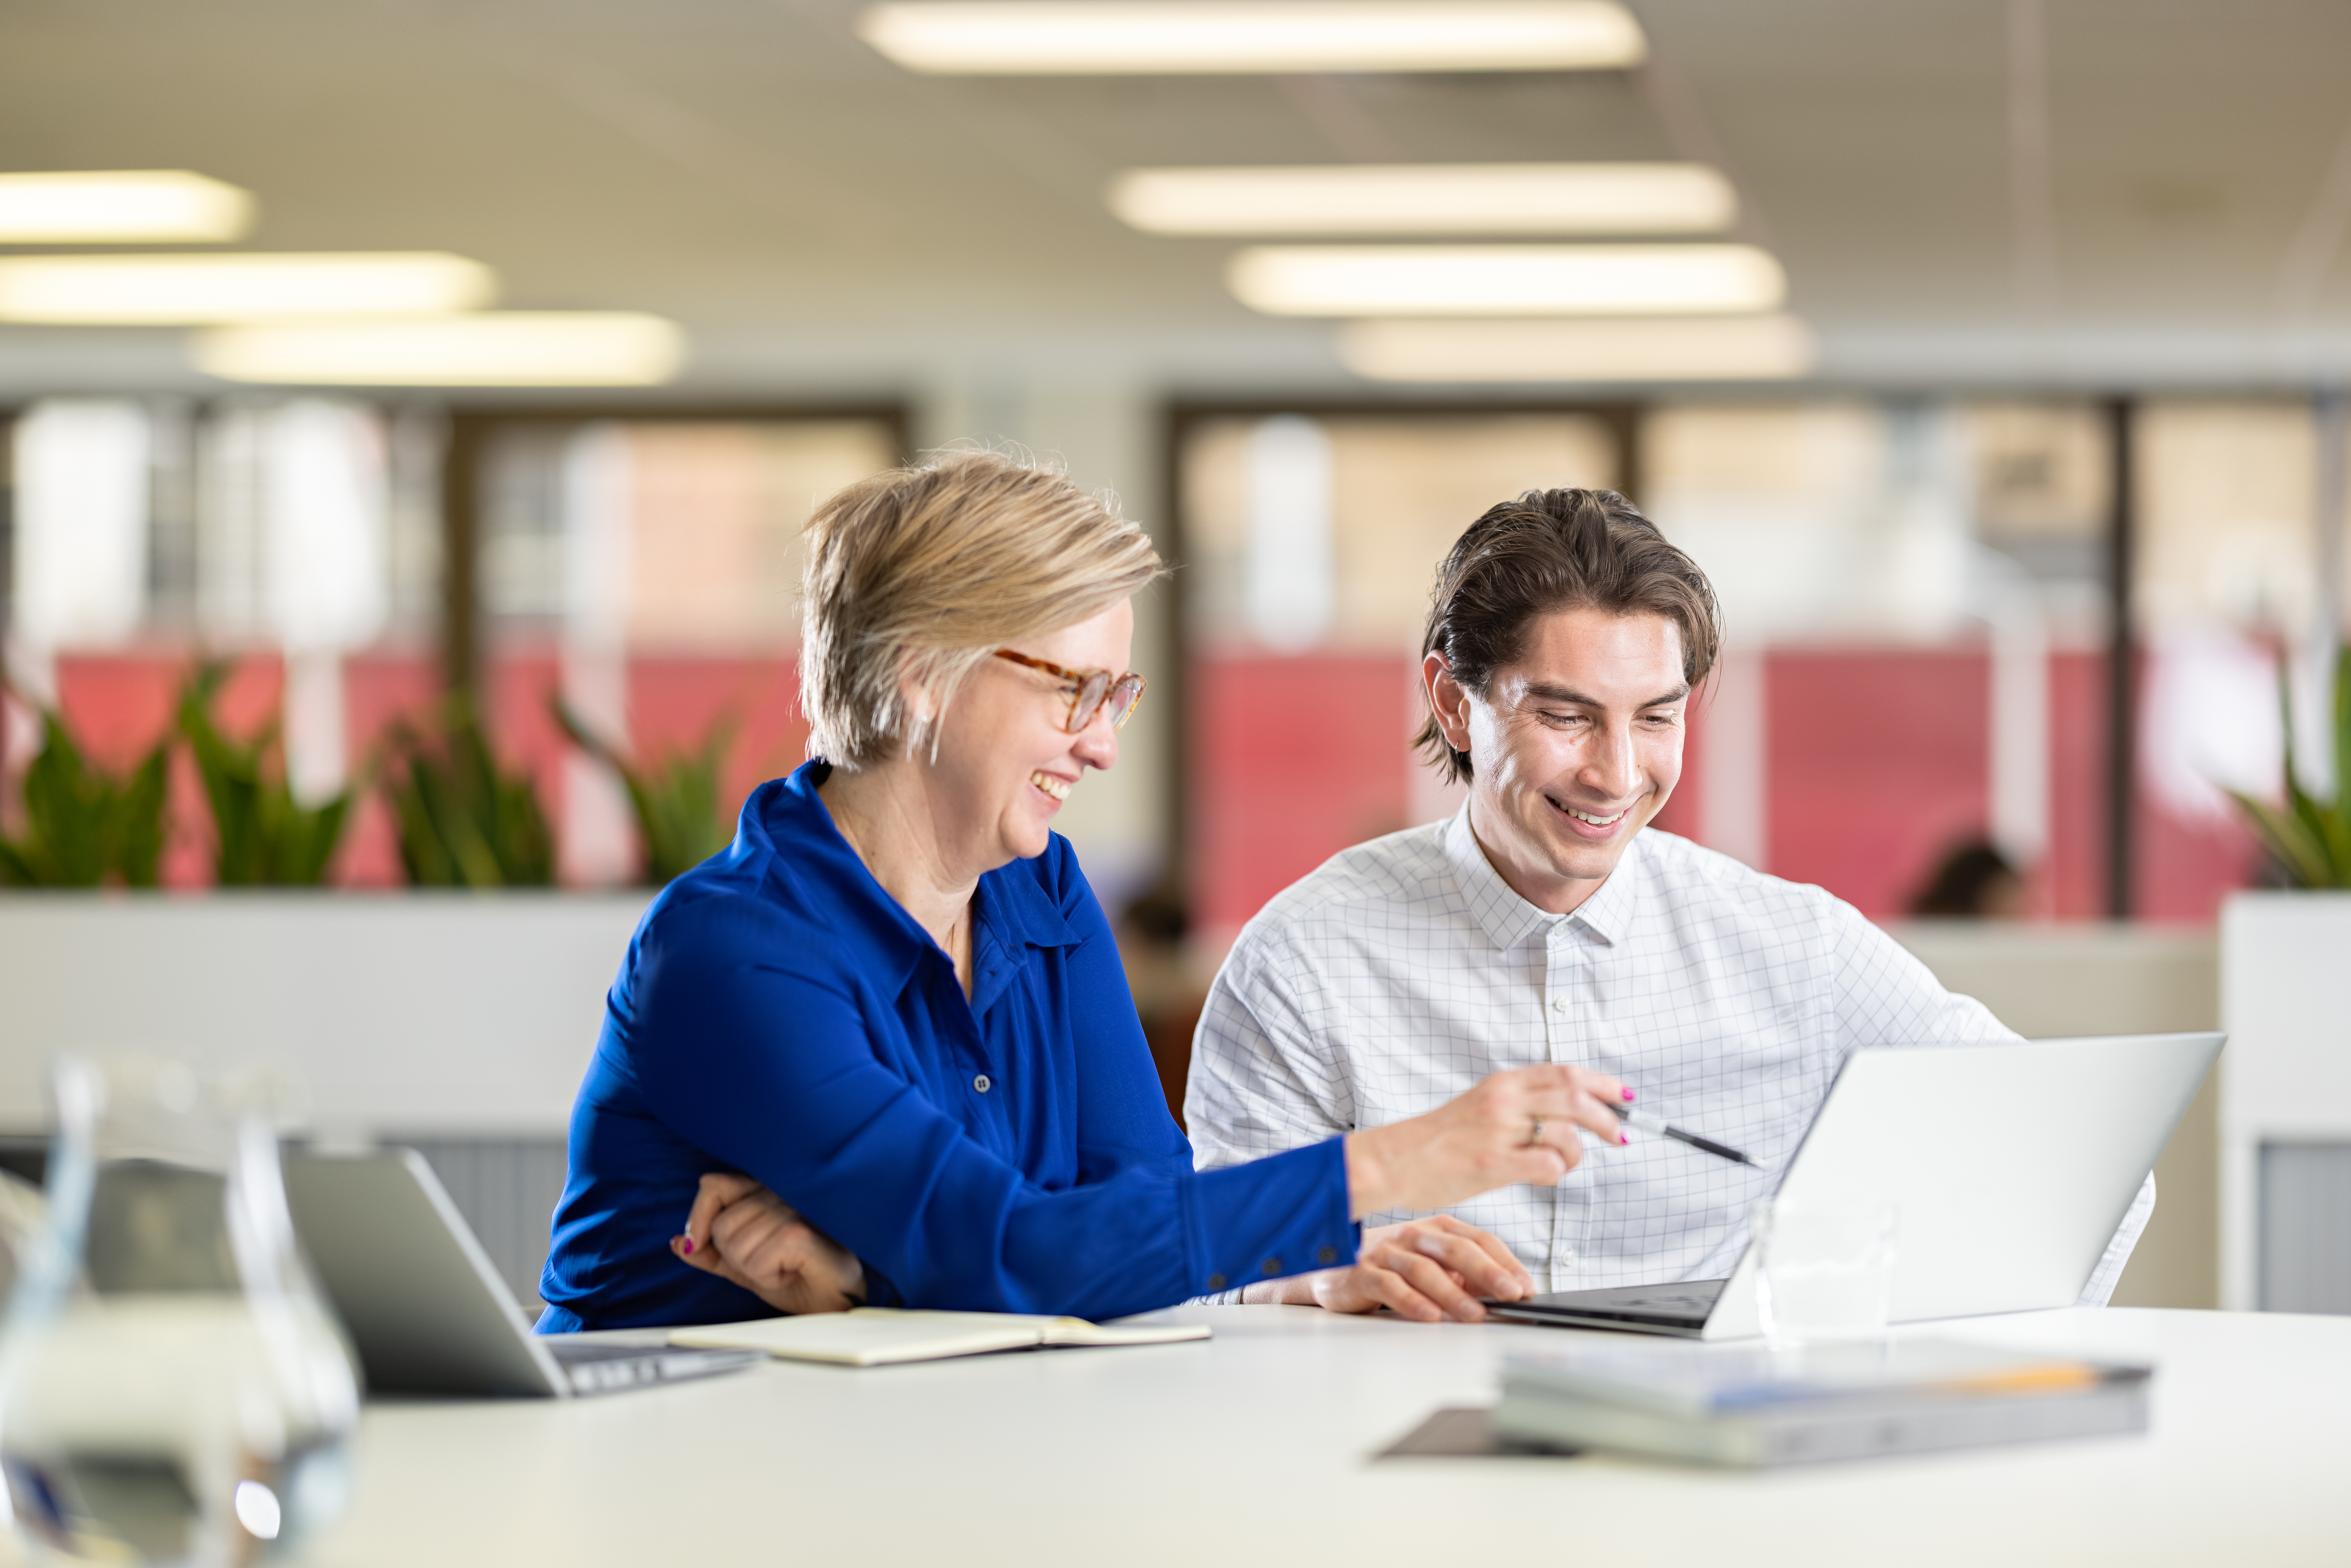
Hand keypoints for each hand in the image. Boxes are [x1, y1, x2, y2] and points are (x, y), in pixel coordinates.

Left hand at [672, 1173, 865, 1315]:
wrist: (840, 1300)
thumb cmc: (802, 1276)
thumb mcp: (745, 1265)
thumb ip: (712, 1252)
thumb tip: (679, 1242)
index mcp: (767, 1189)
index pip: (713, 1185)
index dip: (699, 1217)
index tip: (700, 1244)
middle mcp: (782, 1189)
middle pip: (721, 1224)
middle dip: (734, 1255)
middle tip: (768, 1262)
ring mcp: (793, 1208)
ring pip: (734, 1244)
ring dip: (753, 1269)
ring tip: (782, 1266)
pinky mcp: (799, 1233)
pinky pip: (753, 1262)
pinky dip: (767, 1277)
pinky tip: (791, 1272)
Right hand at [1243, 1216, 1534, 1322]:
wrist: (1333, 1271)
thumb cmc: (1391, 1269)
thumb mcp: (1435, 1269)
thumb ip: (1467, 1277)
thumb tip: (1510, 1292)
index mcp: (1436, 1229)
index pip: (1479, 1239)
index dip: (1506, 1262)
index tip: (1526, 1286)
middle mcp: (1413, 1235)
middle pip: (1456, 1249)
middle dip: (1488, 1273)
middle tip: (1511, 1294)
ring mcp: (1387, 1252)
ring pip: (1425, 1270)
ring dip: (1453, 1294)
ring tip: (1475, 1315)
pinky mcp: (1362, 1272)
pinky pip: (1389, 1286)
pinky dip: (1412, 1302)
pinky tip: (1429, 1317)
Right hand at [1343, 1064, 1628, 1217]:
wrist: (1395, 1160)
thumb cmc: (1438, 1140)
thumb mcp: (1480, 1106)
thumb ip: (1519, 1105)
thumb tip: (1565, 1114)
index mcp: (1502, 1084)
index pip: (1565, 1073)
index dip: (1602, 1082)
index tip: (1624, 1095)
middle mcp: (1503, 1101)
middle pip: (1575, 1097)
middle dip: (1608, 1117)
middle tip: (1621, 1136)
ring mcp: (1498, 1131)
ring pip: (1566, 1134)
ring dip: (1578, 1154)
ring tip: (1563, 1166)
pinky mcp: (1493, 1163)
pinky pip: (1548, 1164)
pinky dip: (1556, 1173)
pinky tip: (1541, 1176)